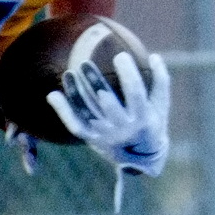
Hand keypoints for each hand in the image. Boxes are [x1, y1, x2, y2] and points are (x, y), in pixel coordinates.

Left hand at [48, 46, 169, 179]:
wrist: (140, 159)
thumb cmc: (152, 122)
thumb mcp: (161, 105)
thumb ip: (160, 80)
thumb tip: (154, 56)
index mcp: (142, 118)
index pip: (135, 92)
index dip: (128, 73)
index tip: (120, 55)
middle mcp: (123, 128)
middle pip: (106, 103)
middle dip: (95, 82)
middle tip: (85, 63)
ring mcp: (105, 136)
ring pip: (87, 113)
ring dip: (76, 93)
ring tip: (69, 73)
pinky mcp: (92, 140)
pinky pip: (75, 125)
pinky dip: (63, 111)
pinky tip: (53, 94)